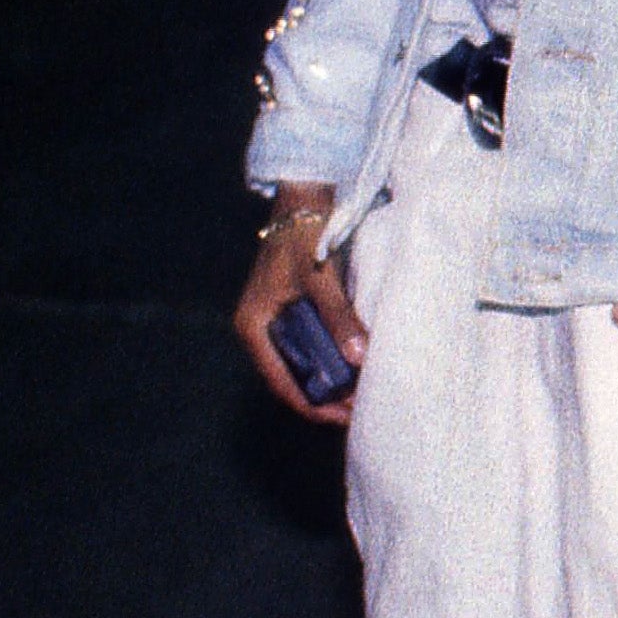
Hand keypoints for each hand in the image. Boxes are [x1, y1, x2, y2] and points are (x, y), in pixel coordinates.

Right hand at [233, 185, 363, 425]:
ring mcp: (278, 319)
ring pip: (306, 361)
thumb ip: (338, 316)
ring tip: (364, 392)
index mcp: (253, 326)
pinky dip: (334, 355)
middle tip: (360, 409)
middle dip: (326, 396)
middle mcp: (262, 328)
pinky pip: (315, 343)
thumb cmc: (303, 234)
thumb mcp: (320, 278)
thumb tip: (359, 357)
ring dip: (332, 377)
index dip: (312, 406)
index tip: (342, 419)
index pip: (281, 382)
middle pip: (294, 376)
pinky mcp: (296, 308)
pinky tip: (359, 363)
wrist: (305, 198)